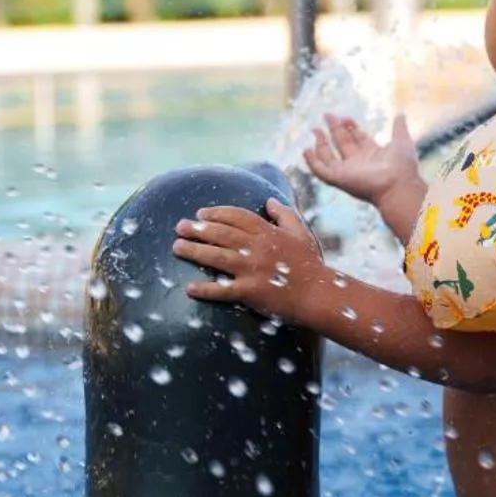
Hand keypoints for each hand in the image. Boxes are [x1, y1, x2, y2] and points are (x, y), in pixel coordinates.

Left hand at [172, 200, 328, 318]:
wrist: (319, 295)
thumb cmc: (311, 264)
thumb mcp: (301, 233)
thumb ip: (285, 214)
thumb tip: (269, 201)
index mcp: (267, 233)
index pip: (236, 216)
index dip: (216, 213)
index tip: (200, 213)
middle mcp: (256, 248)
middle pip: (220, 234)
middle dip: (197, 228)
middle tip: (179, 227)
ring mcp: (252, 270)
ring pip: (215, 257)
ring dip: (193, 251)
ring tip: (176, 247)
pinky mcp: (251, 292)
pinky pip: (223, 290)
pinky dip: (205, 289)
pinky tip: (189, 288)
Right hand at [304, 112, 418, 206]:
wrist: (398, 185)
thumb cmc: (403, 166)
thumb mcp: (401, 141)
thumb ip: (399, 128)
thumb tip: (400, 114)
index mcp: (372, 154)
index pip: (358, 138)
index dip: (351, 127)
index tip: (346, 117)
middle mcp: (358, 163)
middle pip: (343, 144)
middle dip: (335, 129)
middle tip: (327, 115)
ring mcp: (347, 172)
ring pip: (330, 157)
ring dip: (321, 143)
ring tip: (315, 129)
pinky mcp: (338, 179)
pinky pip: (320, 171)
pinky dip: (312, 162)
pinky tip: (306, 149)